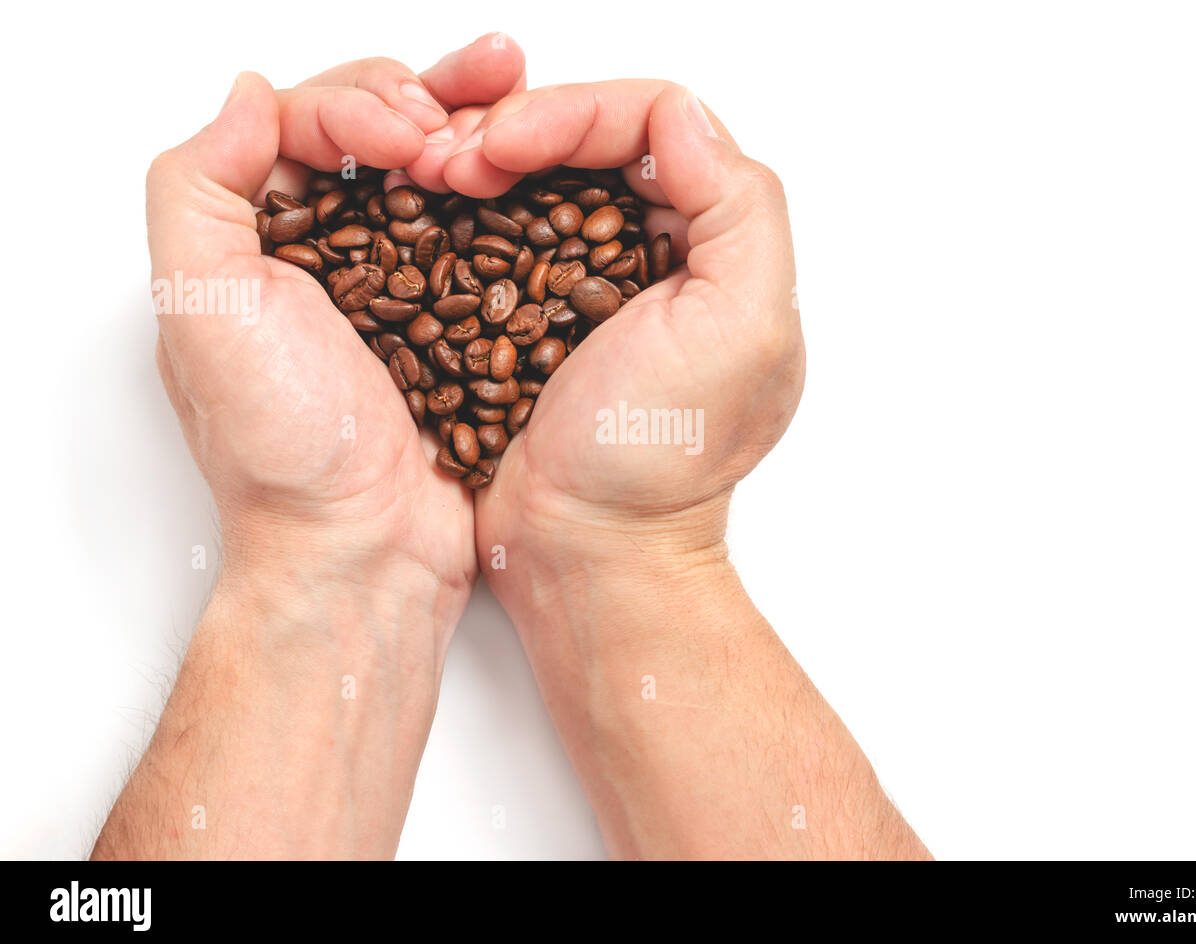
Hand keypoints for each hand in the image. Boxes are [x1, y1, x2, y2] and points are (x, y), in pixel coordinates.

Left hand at [98, 42, 528, 858]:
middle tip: (482, 88)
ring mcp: (407, 287)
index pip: (309, 123)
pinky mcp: (465, 323)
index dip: (361, 104)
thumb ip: (200, 187)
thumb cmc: (286, 452)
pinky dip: (519, 199)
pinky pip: (494, 239)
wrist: (366, 550)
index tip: (403, 141)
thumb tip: (250, 94)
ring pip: (445, 176)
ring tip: (521, 101)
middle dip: (434, 94)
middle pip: (384, 135)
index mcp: (265, 242)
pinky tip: (544, 175)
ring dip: (482, 128)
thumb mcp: (204, 308)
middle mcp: (334, 257)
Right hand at [448, 80, 803, 583]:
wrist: (586, 550)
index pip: (649, 124)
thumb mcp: (738, 330)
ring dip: (481, 160)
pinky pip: (499, 229)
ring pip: (538, 177)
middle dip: (514, 128)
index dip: (569, 113)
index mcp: (715, 245)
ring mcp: (591, 281)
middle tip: (452, 157)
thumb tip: (679, 114)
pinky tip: (429, 209)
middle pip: (586, 140)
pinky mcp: (532, 312)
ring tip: (429, 175)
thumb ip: (739, 207)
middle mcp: (659, 253)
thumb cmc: (657, 459)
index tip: (502, 146)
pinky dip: (463, 208)